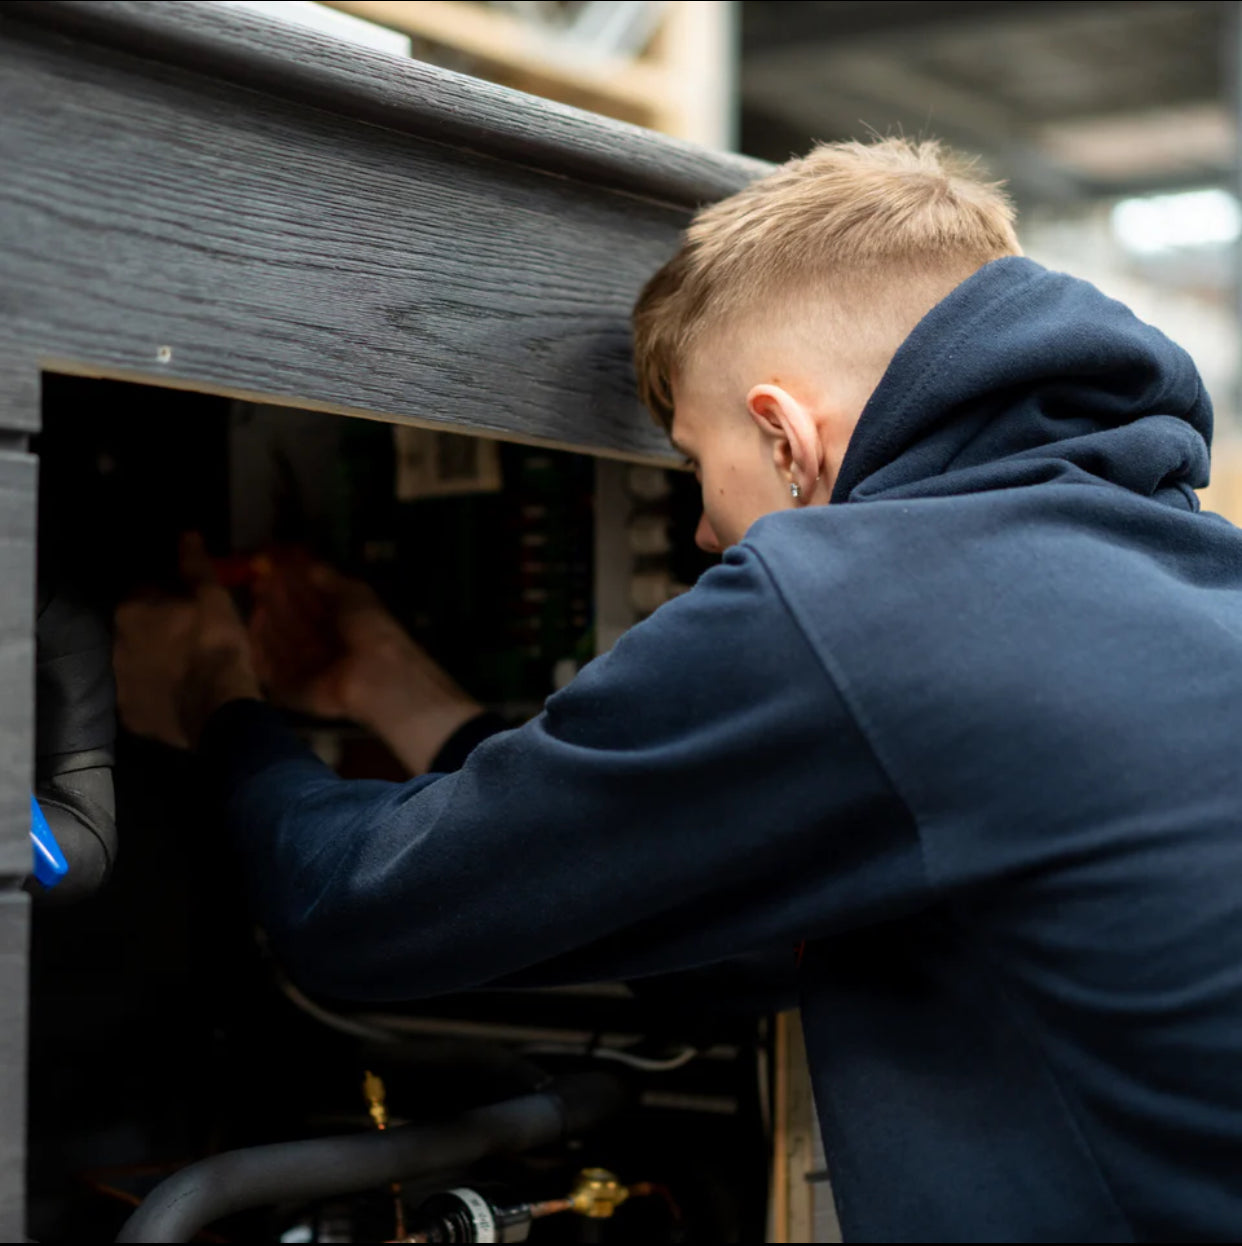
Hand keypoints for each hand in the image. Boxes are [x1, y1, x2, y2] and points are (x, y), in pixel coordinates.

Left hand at [114, 534, 261, 747]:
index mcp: (131, 612)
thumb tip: (186, 534)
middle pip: (137, 628)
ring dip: (155, 660)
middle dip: (158, 628)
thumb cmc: (215, 644)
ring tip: (186, 667)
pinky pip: (143, 697)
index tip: (191, 602)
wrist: (218, 707)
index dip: (169, 594)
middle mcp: (116, 646)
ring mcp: (121, 684)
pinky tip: (181, 693)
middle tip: (190, 634)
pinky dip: (156, 693)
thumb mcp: (213, 597)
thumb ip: (195, 566)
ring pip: (138, 663)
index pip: (145, 591)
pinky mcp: (132, 715)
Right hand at [249, 557, 481, 772]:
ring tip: (260, 603)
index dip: (293, 589)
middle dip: (277, 604)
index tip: (275, 571)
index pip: (312, 608)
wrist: (377, 674)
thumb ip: (330, 580)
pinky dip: (262, 650)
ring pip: (280, 645)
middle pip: (293, 625)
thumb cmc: (371, 629)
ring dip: (268, 623)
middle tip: (261, 583)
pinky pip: (271, 671)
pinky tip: (257, 627)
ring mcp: (308, 671)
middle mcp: (326, 649)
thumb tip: (309, 566)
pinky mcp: (294, 692)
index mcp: (344, 628)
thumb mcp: (355, 593)